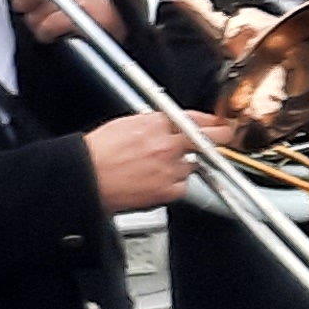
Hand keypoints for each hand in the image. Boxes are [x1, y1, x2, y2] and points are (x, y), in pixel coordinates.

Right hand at [82, 111, 208, 215]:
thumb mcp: (125, 124)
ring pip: (191, 165)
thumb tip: (166, 124)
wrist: (86, 178)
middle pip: (208, 139)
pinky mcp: (168, 191)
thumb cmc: (97, 152)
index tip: (216, 123)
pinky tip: (157, 181)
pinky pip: (182, 186)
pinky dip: (174, 184)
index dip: (209, 121)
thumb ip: (152, 123)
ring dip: (183, 165)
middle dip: (220, 136)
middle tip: (222, 137)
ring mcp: (170, 168)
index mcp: (157, 123)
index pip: (195, 118)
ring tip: (160, 168)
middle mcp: (168, 144)